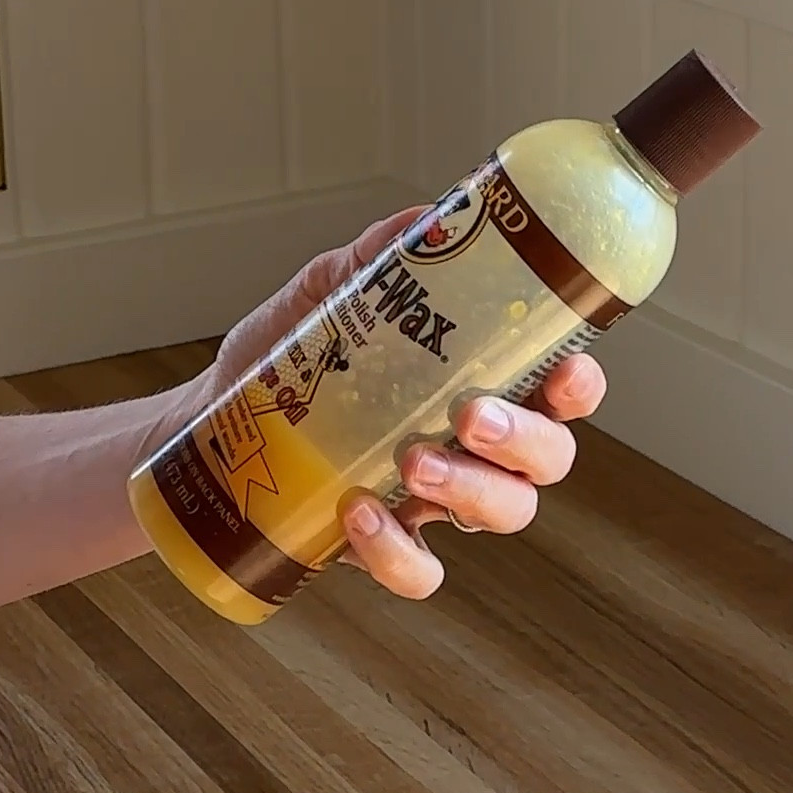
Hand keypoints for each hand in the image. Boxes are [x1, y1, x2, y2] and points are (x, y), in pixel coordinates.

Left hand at [192, 208, 606, 605]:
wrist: (213, 422)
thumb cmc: (286, 361)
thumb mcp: (326, 298)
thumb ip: (377, 263)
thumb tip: (423, 222)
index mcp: (480, 383)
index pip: (559, 392)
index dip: (578, 388)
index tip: (564, 372)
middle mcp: (474, 448)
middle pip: (546, 461)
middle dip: (523, 441)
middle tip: (471, 416)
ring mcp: (435, 502)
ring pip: (502, 514)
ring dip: (469, 490)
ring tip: (411, 462)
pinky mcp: (386, 547)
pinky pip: (420, 570)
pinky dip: (397, 552)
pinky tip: (357, 513)